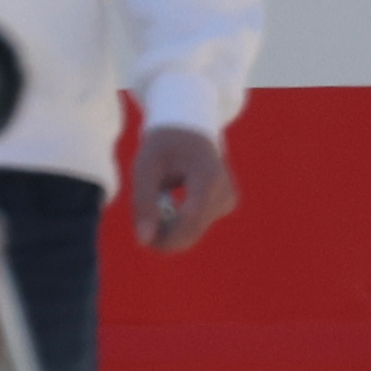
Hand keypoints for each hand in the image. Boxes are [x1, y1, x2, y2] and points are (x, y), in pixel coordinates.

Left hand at [127, 120, 237, 258]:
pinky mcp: (226, 206)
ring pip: (191, 234)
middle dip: (163, 234)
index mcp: (208, 177)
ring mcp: (228, 200)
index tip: (143, 237)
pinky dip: (178, 223)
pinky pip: (195, 228)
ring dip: (168, 227)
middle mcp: (225, 192)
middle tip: (141, 219)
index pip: (190, 221)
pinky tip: (177, 201)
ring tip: (160, 199)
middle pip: (190, 233)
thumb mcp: (145, 168)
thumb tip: (143, 241)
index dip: (165, 235)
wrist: (189, 129)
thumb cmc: (164, 147)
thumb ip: (143, 203)